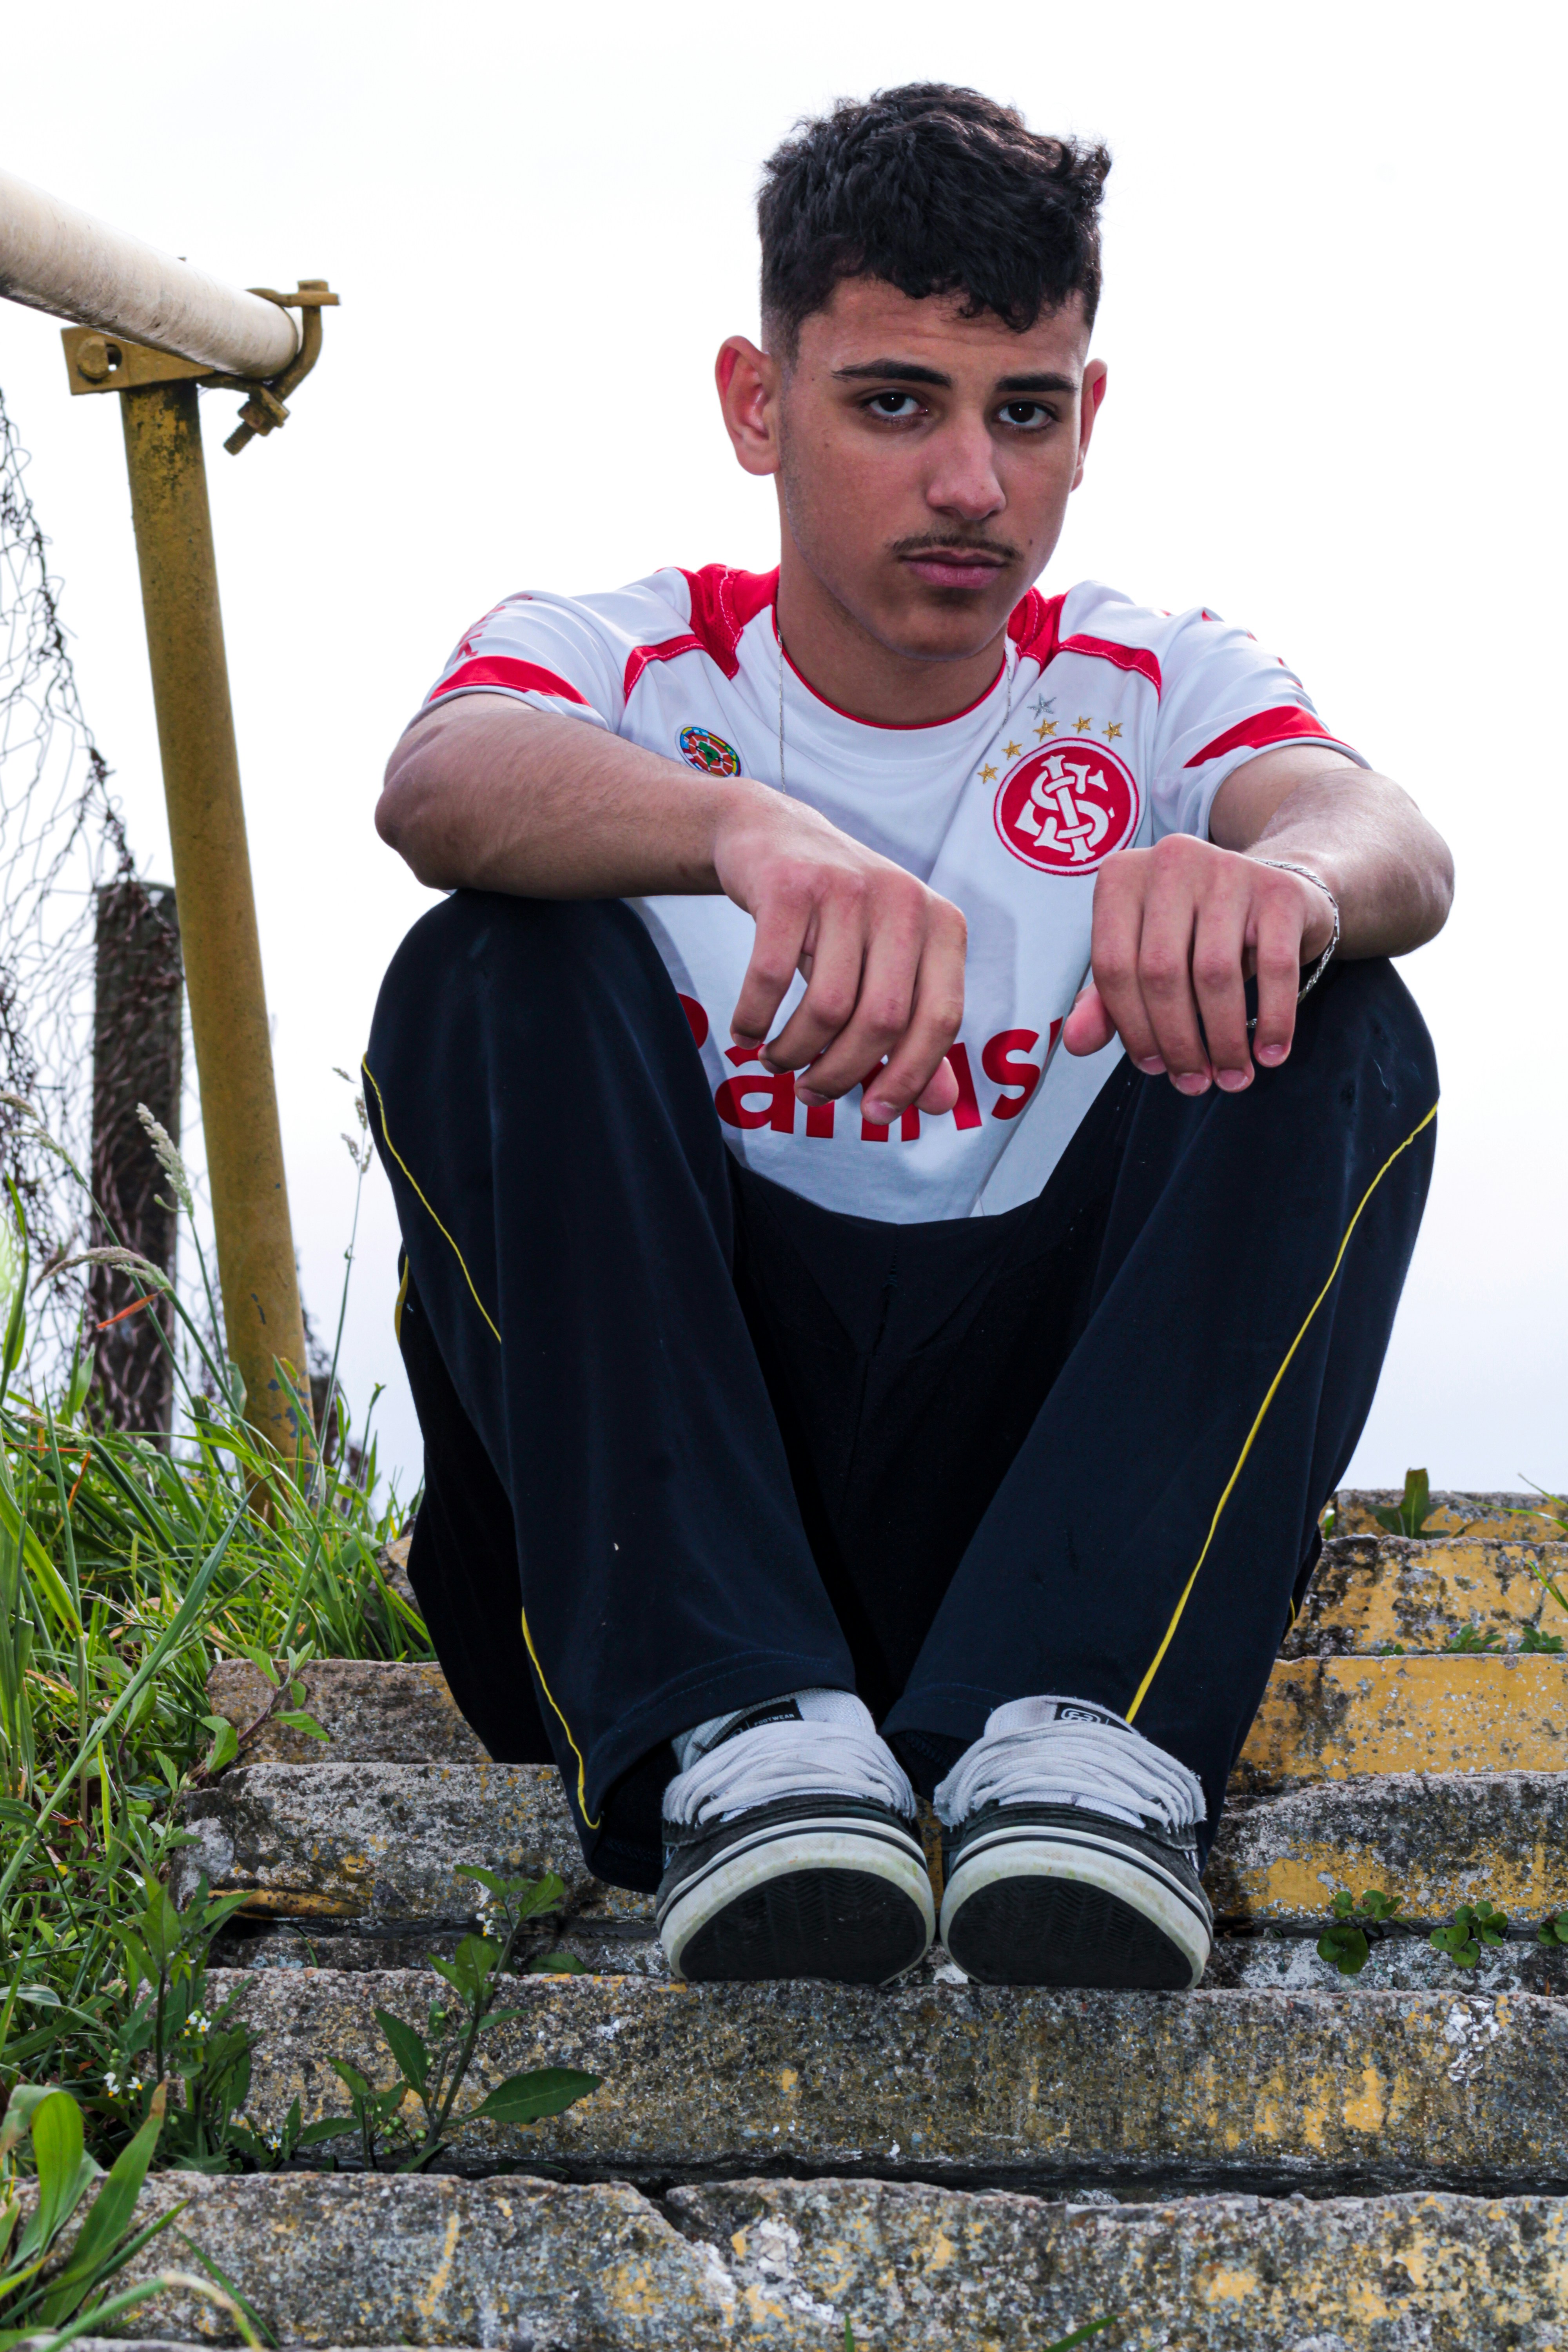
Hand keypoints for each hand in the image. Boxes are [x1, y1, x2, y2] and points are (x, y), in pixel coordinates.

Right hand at [712, 784, 964, 1121]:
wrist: (772, 835)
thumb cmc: (835, 916)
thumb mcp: (885, 965)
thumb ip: (914, 1032)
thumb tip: (941, 1105)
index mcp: (941, 925)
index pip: (941, 1019)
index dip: (911, 1077)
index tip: (875, 1115)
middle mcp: (903, 901)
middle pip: (882, 1021)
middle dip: (841, 1073)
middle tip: (809, 1092)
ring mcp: (846, 889)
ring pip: (827, 1006)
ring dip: (794, 1051)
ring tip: (776, 1060)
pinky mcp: (790, 885)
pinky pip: (770, 976)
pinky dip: (754, 1018)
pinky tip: (746, 1033)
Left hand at [1061, 835, 1334, 1093]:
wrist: (1271, 894)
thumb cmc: (1193, 934)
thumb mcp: (1142, 961)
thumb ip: (1105, 1001)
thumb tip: (1075, 1043)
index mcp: (1121, 877)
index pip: (1112, 966)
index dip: (1131, 1028)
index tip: (1154, 1068)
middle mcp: (1170, 861)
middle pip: (1160, 973)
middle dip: (1178, 1042)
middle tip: (1194, 1083)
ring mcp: (1227, 869)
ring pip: (1214, 973)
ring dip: (1223, 1040)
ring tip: (1231, 1076)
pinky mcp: (1279, 890)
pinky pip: (1274, 968)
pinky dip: (1272, 1019)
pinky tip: (1269, 1054)